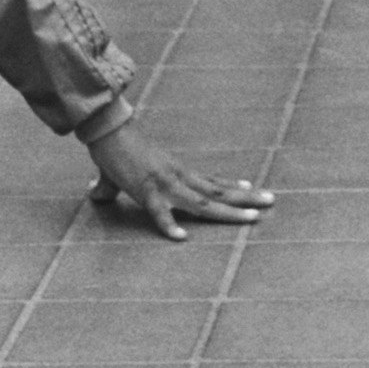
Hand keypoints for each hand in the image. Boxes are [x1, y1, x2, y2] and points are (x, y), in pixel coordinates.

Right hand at [86, 124, 273, 241]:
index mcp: (177, 172)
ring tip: (253, 218)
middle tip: (272, 202)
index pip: (211, 180)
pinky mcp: (145, 190)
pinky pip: (160, 212)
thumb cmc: (115, 151)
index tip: (254, 189)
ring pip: (204, 202)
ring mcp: (165, 183)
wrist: (106, 130)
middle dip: (246, 198)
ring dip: (229, 211)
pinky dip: (170, 225)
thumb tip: (96, 194)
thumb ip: (112, 187)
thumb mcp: (122, 173)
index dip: (233, 186)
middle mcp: (178, 177)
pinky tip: (182, 237)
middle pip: (218, 191)